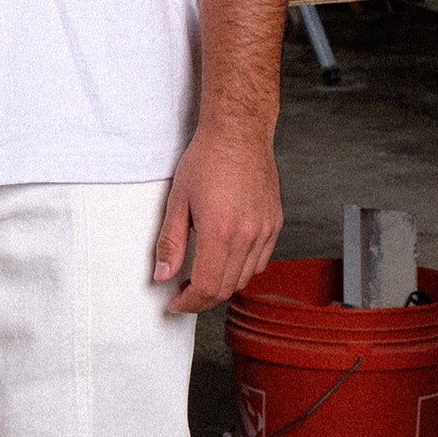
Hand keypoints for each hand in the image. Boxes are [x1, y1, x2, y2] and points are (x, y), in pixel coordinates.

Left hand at [153, 119, 281, 314]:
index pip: (207, 287)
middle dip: (202, 299)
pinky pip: (260, 261)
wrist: (239, 133)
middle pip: (226, 289)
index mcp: (220, 231)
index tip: (175, 303)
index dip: (188, 303)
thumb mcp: (178, 201)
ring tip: (202, 276)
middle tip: (183, 294)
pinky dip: (241, 269)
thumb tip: (163, 275)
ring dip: (222, 285)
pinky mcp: (274, 224)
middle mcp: (247, 235)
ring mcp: (265, 231)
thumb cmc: (208, 159)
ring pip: (245, 278)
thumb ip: (170, 242)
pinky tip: (225, 259)